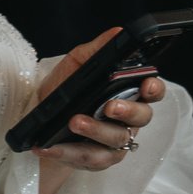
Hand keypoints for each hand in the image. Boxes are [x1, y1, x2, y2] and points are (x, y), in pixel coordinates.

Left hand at [32, 28, 167, 193]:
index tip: (147, 84)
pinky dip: (66, 152)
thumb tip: (117, 32)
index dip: (154, 89)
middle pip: (141, 118)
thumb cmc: (64, 90)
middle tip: (109, 106)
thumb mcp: (76, 66)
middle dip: (127, 111)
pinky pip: (88, 159)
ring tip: (73, 121)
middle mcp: (127, 121)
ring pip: (115, 140)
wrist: (38, 120)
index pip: (152, 92)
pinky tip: (47, 145)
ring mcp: (114, 143)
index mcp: (128, 94)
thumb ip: (96, 51)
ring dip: (94, 130)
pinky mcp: (96, 160)